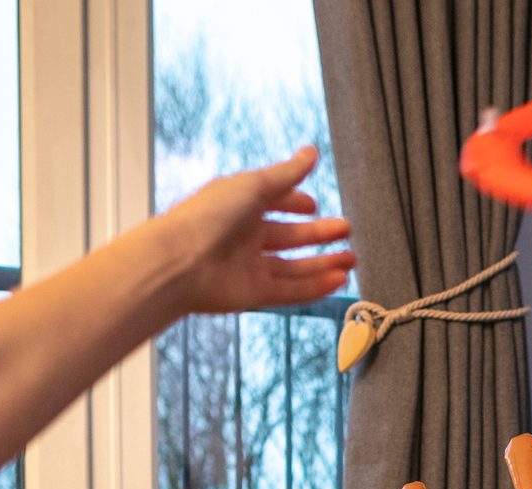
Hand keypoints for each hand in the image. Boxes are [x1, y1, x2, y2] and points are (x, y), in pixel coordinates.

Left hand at [155, 147, 355, 315]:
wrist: (180, 262)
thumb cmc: (209, 217)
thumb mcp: (254, 186)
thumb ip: (287, 174)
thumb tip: (311, 152)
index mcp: (239, 204)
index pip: (272, 201)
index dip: (293, 201)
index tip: (313, 204)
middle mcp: (244, 235)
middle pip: (288, 236)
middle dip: (318, 234)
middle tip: (346, 230)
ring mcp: (249, 266)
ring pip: (293, 266)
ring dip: (322, 263)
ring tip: (351, 259)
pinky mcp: (253, 293)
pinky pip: (289, 290)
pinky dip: (314, 287)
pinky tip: (338, 281)